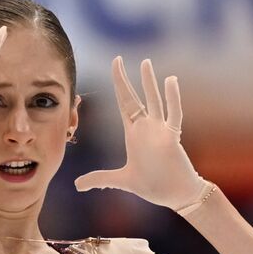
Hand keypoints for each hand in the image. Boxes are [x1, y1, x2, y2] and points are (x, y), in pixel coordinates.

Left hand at [75, 56, 206, 209]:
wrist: (175, 195)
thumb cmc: (153, 185)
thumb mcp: (121, 180)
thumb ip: (100, 179)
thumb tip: (77, 185)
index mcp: (134, 134)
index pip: (123, 103)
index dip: (118, 85)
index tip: (115, 66)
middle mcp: (146, 128)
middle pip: (133, 98)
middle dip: (124, 79)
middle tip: (118, 58)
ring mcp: (159, 131)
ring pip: (154, 101)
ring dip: (149, 82)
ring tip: (145, 62)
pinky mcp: (171, 138)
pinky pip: (173, 114)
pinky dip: (172, 98)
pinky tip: (170, 81)